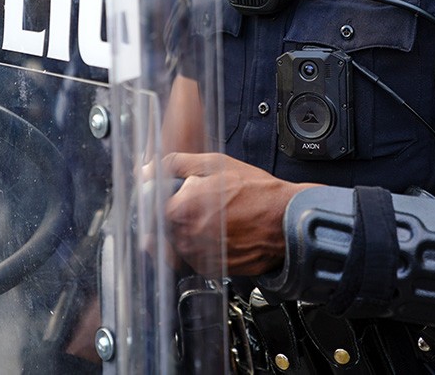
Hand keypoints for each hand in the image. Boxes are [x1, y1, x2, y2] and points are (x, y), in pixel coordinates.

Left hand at [161, 152, 317, 275]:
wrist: (286, 220)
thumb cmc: (258, 192)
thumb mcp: (216, 163)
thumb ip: (176, 164)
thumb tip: (148, 169)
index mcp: (182, 209)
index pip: (151, 206)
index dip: (163, 197)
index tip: (172, 193)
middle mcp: (186, 236)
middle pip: (162, 226)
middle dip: (175, 214)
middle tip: (201, 203)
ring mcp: (198, 256)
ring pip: (176, 242)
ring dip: (187, 230)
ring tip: (215, 217)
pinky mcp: (210, 269)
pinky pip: (193, 257)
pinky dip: (201, 246)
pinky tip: (220, 232)